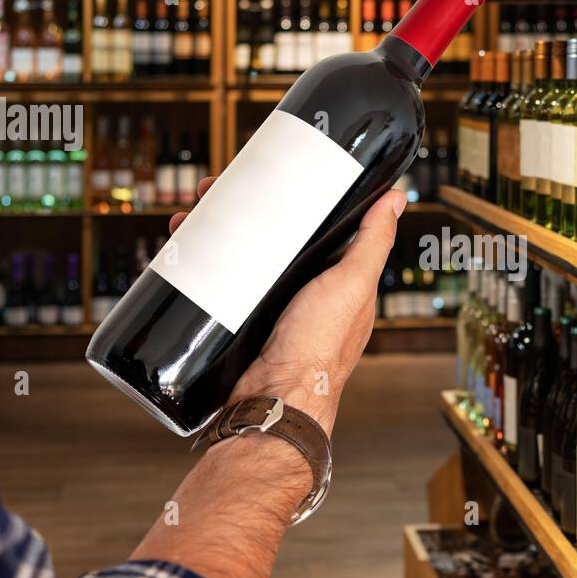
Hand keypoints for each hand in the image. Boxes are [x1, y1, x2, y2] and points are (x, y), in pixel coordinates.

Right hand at [170, 178, 405, 437]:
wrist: (273, 399)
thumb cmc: (318, 346)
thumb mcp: (351, 283)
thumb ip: (373, 243)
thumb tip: (396, 200)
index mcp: (339, 284)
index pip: (317, 228)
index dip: (290, 199)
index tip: (262, 178)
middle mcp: (308, 297)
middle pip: (271, 240)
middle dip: (237, 212)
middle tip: (207, 194)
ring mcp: (274, 312)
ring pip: (242, 259)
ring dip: (211, 234)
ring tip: (185, 219)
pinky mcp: (244, 325)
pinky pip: (223, 288)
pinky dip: (202, 268)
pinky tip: (181, 255)